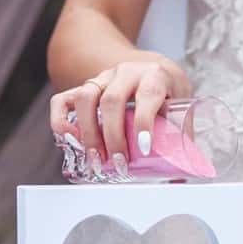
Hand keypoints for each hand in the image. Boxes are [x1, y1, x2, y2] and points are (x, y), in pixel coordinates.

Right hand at [49, 58, 190, 174]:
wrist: (154, 67)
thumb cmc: (168, 91)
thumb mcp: (182, 107)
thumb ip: (181, 136)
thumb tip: (179, 176)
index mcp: (155, 75)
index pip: (148, 95)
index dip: (143, 122)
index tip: (144, 148)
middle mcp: (126, 72)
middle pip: (112, 100)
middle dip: (113, 137)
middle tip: (118, 163)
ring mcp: (103, 78)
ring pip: (86, 98)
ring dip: (89, 133)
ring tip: (96, 159)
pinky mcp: (86, 88)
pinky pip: (63, 100)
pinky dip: (60, 120)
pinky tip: (71, 140)